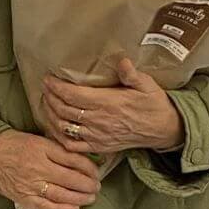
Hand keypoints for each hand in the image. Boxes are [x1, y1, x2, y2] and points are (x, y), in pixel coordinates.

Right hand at [0, 129, 100, 208]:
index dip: (89, 167)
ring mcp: (31, 184)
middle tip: (96, 186)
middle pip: (71, 178)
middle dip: (88, 185)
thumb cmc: (12, 144)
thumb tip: (79, 159)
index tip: (96, 171)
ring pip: (62, 194)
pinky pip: (46, 206)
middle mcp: (38, 166)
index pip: (73, 160)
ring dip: (80, 198)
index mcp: (43, 148)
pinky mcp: (24, 197)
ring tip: (90, 198)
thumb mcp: (37, 139)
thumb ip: (56, 149)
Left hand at [43, 59, 182, 153]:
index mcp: (108, 103)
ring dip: (51, 115)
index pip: (74, 95)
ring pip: (64, 127)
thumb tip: (123, 61)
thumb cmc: (154, 104)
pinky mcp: (99, 147)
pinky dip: (59, 137)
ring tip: (46, 103)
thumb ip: (132, 74)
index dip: (57, 87)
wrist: (163, 130)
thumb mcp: (147, 84)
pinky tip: (54, 126)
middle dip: (50, 97)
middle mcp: (99, 121)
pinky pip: (73, 146)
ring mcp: (97, 136)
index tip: (48, 78)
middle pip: (64, 110)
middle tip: (44, 87)